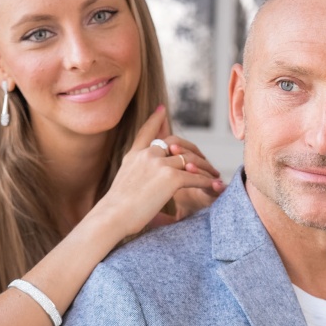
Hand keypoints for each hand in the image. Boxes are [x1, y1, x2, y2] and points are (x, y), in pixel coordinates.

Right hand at [93, 106, 224, 238]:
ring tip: (213, 173)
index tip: (162, 110)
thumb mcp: (122, 181)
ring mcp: (159, 164)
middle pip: (175, 143)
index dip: (155, 120)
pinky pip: (194, 177)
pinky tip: (213, 184)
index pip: (146, 132)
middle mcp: (147, 155)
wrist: (112, 216)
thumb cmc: (114, 208)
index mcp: (134, 155)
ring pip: (189, 160)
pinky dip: (205, 181)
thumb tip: (138, 178)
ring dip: (203, 167)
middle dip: (190, 148)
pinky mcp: (171, 178)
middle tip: (201, 156)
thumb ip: (134, 172)